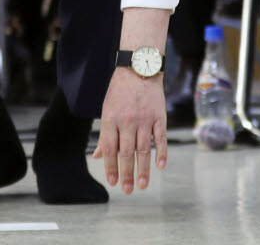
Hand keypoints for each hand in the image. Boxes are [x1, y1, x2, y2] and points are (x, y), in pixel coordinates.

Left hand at [94, 68, 166, 193]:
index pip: (110, 148)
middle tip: (127, 190)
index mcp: (110, 118)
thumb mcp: (107, 109)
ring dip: (143, 170)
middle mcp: (127, 120)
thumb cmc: (120, 92)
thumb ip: (105, 134)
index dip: (111, 166)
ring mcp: (144, 119)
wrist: (139, 69)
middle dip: (126, 174)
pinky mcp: (159, 117)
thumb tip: (98, 156)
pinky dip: (161, 153)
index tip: (112, 182)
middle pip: (126, 152)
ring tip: (142, 186)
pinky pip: (161, 138)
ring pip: (144, 149)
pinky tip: (160, 166)